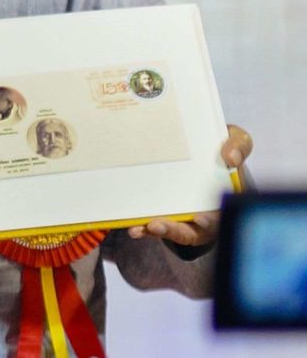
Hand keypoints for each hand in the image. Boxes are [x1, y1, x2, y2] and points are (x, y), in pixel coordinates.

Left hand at [127, 124, 253, 245]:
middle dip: (173, 229)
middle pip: (192, 230)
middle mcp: (207, 216)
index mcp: (225, 200)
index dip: (210, 220)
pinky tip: (134, 228)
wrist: (207, 150)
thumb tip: (231, 158)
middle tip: (157, 225)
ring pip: (172, 231)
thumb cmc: (223, 150)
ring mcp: (186, 218)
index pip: (220, 214)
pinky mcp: (167, 213)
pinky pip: (156, 225)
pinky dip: (145, 227)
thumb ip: (239, 146)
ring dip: (155, 230)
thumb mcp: (236, 141)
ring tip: (138, 229)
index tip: (199, 219)